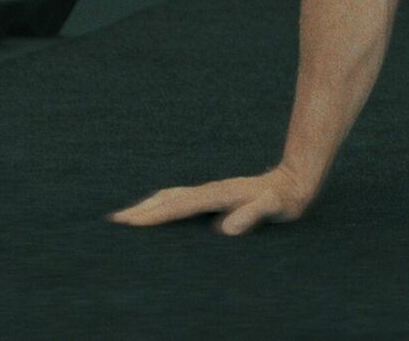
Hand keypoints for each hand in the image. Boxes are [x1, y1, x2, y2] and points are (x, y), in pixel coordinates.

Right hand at [109, 168, 314, 235]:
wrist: (294, 180)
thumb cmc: (284, 199)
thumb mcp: (273, 207)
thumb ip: (252, 214)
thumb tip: (227, 229)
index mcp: (218, 195)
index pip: (180, 206)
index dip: (156, 215)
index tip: (132, 222)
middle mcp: (210, 190)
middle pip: (168, 199)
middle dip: (141, 210)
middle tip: (114, 221)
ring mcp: (210, 191)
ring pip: (171, 196)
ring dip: (148, 205)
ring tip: (125, 216)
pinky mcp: (213, 195)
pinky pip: (180, 198)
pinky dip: (162, 202)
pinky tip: (157, 207)